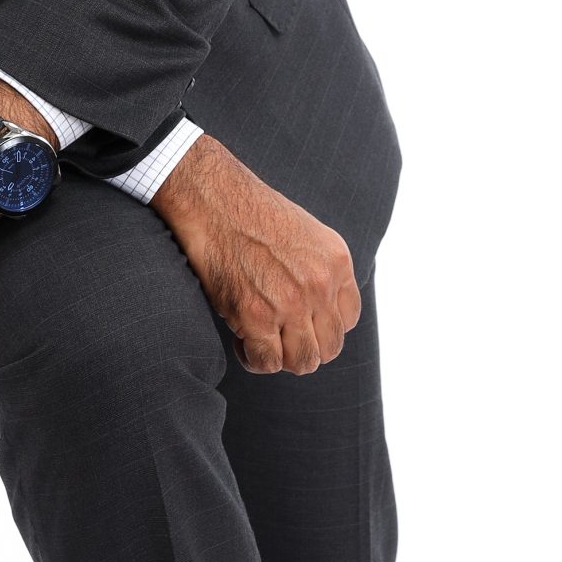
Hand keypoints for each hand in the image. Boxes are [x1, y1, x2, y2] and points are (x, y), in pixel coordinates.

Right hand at [152, 135, 359, 373]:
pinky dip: (253, 359)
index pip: (348, 320)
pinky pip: (267, 362)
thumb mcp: (306, 233)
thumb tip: (318, 310)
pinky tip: (241, 341)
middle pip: (330, 347)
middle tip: (279, 335)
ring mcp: (289, 303)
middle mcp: (320, 285)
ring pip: (303, 362)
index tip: (302, 322)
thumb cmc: (250, 211)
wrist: (213, 198)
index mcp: (336, 262)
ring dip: (282, 358)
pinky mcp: (255, 316)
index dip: (323, 326)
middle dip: (304, 347)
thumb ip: (319, 270)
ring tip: (262, 340)